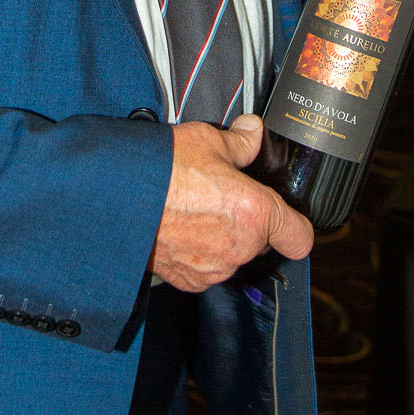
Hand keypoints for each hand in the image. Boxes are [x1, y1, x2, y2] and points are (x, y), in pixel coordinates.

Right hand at [151, 114, 312, 291]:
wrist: (114, 198)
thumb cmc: (160, 169)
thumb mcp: (207, 141)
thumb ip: (241, 142)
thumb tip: (253, 134)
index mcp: (256, 213)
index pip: (299, 237)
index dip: (294, 225)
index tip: (285, 217)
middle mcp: (240, 247)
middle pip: (261, 241)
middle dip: (247, 222)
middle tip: (220, 196)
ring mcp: (214, 268)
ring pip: (232, 255)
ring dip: (221, 238)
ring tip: (193, 211)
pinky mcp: (189, 280)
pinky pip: (206, 269)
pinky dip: (197, 254)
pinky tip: (178, 229)